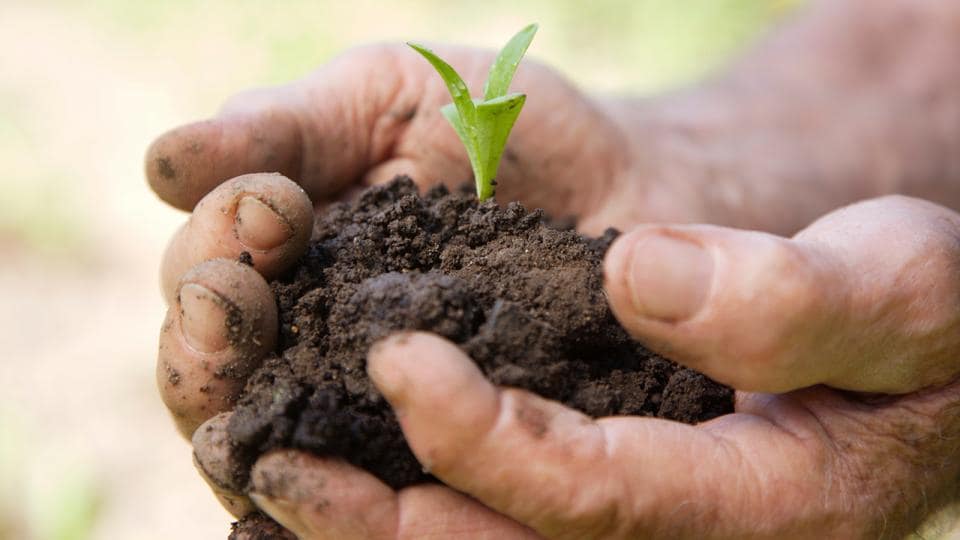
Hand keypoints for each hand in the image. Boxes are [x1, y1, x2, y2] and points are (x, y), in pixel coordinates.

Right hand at [151, 43, 712, 529]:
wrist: (625, 179)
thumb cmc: (497, 128)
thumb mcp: (385, 98)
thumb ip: (285, 128)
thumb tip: (162, 165)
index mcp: (279, 259)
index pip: (199, 272)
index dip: (214, 243)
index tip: (272, 206)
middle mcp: (303, 343)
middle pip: (210, 375)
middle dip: (204, 341)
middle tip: (231, 299)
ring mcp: (368, 408)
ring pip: (271, 447)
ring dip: (249, 425)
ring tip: (251, 397)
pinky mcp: (444, 455)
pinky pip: (372, 499)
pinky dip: (332, 501)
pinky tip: (318, 487)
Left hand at [212, 195, 959, 538]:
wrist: (913, 336)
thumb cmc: (922, 311)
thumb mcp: (902, 284)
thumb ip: (790, 296)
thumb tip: (639, 278)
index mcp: (763, 504)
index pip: (599, 501)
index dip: (489, 446)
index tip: (401, 364)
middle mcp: (687, 537)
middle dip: (380, 521)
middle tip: (265, 459)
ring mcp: (648, 523)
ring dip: (367, 520)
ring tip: (261, 465)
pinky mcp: (617, 489)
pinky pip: (497, 516)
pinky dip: (405, 495)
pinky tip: (331, 464)